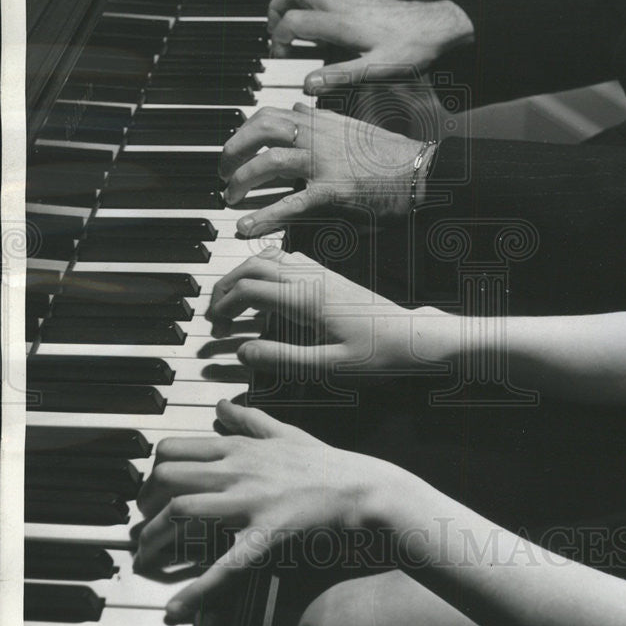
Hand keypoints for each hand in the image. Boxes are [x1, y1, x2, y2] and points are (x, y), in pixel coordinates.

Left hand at [133, 400, 403, 622]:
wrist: (362, 489)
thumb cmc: (327, 464)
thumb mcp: (287, 432)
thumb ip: (251, 419)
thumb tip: (222, 405)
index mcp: (240, 447)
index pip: (173, 449)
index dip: (150, 473)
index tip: (150, 494)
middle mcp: (237, 470)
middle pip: (167, 478)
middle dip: (145, 505)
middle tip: (143, 527)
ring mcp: (249, 502)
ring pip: (180, 511)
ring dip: (153, 539)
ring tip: (146, 560)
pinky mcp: (265, 536)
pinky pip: (223, 564)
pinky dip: (194, 591)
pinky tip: (175, 610)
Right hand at [207, 244, 449, 374]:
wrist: (411, 338)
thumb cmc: (375, 355)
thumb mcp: (328, 367)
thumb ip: (283, 359)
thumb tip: (243, 352)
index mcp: (306, 299)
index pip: (250, 290)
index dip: (225, 305)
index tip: (214, 325)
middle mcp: (310, 278)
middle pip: (253, 266)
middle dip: (226, 286)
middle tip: (213, 311)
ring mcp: (320, 272)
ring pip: (268, 258)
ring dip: (243, 274)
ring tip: (231, 299)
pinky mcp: (328, 274)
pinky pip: (287, 259)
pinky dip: (264, 267)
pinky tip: (262, 286)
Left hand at [221, 101, 435, 235]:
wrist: (423, 172)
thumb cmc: (393, 154)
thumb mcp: (354, 126)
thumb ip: (323, 117)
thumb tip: (299, 105)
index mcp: (322, 121)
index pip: (271, 114)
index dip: (245, 129)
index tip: (236, 145)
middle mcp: (318, 137)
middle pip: (261, 130)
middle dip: (233, 149)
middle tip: (222, 171)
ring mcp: (324, 163)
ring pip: (269, 163)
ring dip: (242, 181)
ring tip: (230, 198)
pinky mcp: (333, 192)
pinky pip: (291, 204)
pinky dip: (264, 216)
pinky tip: (247, 227)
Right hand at [267, 0, 473, 91]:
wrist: (438, 27)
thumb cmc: (412, 47)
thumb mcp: (375, 69)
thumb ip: (339, 76)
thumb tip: (308, 84)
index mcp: (341, 23)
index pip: (293, 22)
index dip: (278, 38)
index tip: (280, 55)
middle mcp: (343, 4)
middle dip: (276, 7)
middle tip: (273, 29)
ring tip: (288, 16)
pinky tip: (320, 2)